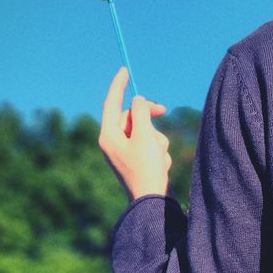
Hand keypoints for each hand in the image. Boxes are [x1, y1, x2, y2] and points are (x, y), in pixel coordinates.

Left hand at [99, 67, 171, 200]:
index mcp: (108, 135)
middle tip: (164, 110)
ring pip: (145, 131)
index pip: (112, 103)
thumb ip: (142, 113)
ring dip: (157, 140)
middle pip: (132, 116)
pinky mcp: (135, 160)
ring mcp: (124, 152)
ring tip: (159, 157)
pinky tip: (160, 166)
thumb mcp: (145, 136)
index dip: (118, 85)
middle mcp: (113, 142)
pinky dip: (158, 152)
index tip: (124, 70)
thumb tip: (139, 100)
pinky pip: (149, 145)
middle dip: (149, 119)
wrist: (151, 202)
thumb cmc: (146, 169)